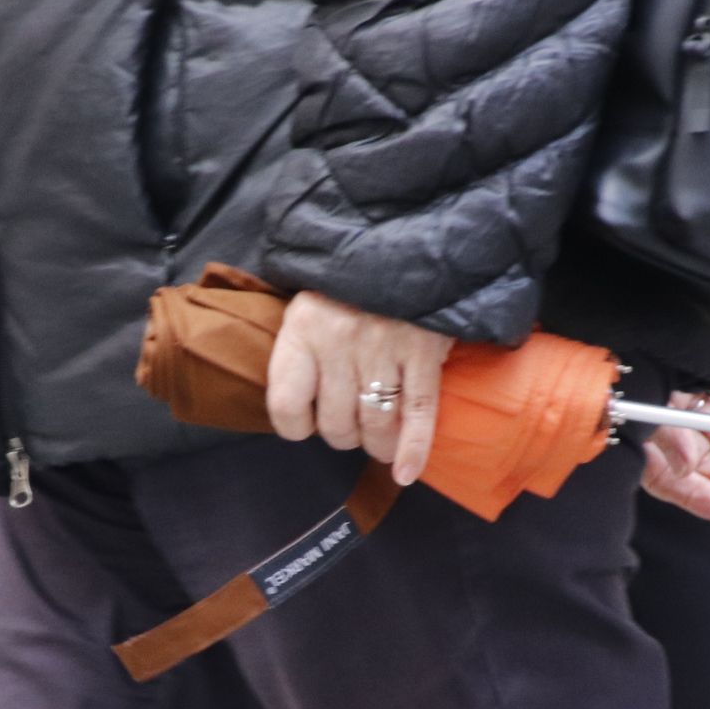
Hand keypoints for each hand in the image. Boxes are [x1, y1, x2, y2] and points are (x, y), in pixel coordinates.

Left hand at [266, 291, 455, 485]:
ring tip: (379, 442)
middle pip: (336, 424)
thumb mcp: (310, 302)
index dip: (296, 426)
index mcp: (302, 329)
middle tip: (352, 424)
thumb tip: (301, 410)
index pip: (286, 405)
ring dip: (377, 444)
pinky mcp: (423, 354)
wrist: (409, 237)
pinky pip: (417, 415)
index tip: (308, 423)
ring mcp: (384, 350)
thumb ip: (300, 349)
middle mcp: (339, 343)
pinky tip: (405, 472)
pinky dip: (413, 449)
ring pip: (374, 425)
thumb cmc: (351, 279)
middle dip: (344, 435)